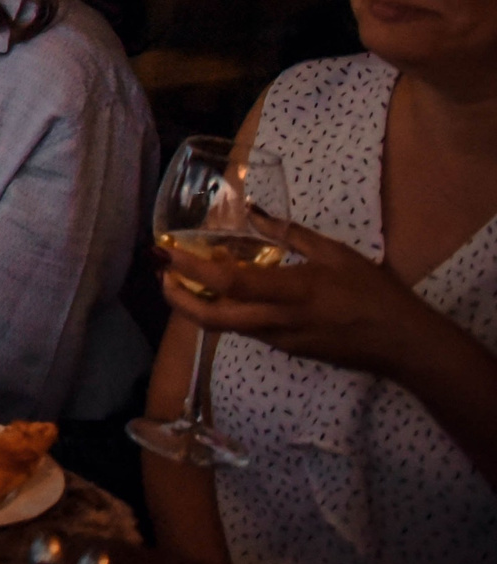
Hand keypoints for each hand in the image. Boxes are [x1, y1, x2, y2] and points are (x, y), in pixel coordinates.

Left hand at [161, 222, 431, 380]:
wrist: (403, 345)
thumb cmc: (374, 294)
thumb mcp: (336, 255)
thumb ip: (291, 235)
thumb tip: (255, 213)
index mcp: (292, 292)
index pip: (229, 283)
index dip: (191, 268)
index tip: (165, 252)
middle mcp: (278, 321)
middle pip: (213, 318)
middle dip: (177, 298)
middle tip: (161, 273)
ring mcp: (280, 340)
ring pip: (225, 327)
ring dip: (196, 306)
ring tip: (181, 279)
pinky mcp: (286, 350)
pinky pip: (245, 331)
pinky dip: (223, 312)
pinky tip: (220, 294)